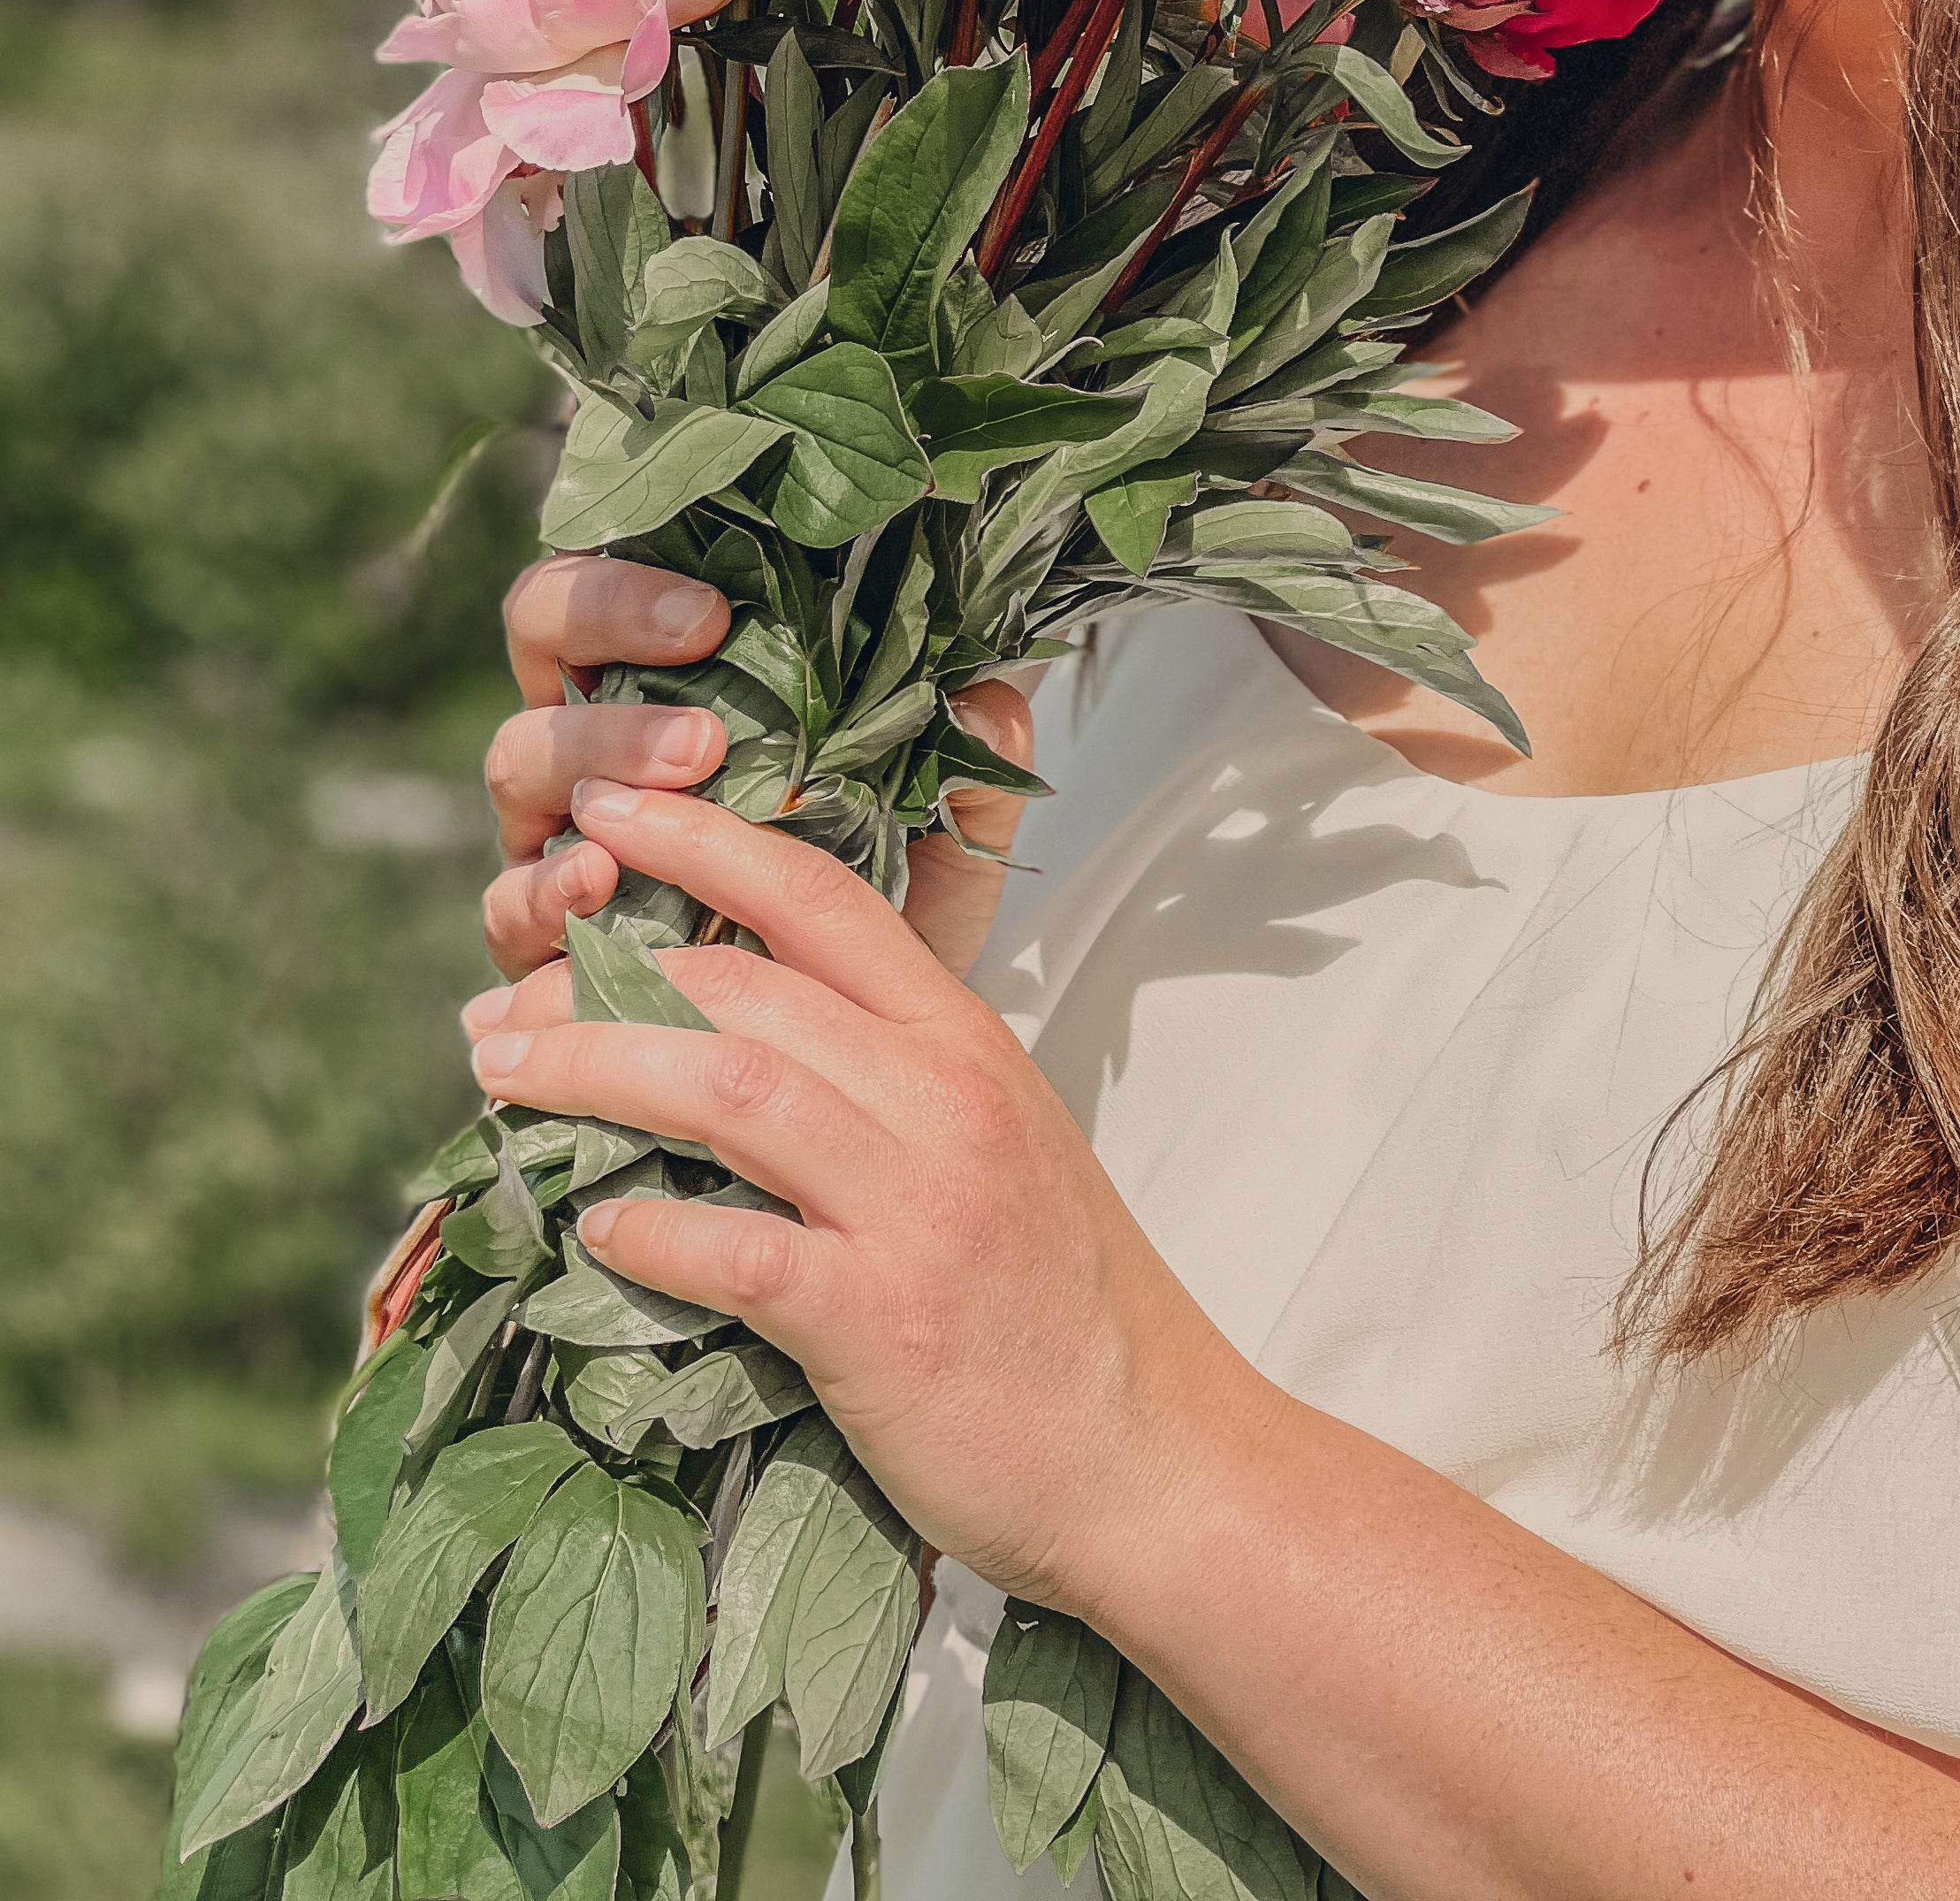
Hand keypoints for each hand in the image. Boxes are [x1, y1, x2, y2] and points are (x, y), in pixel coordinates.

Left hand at [462, 782, 1276, 1614]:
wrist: (1152, 1455)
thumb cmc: (1064, 1305)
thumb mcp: (997, 1143)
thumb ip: (892, 1076)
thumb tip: (749, 1038)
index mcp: (966, 1041)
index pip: (822, 898)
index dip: (703, 837)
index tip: (606, 807)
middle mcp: (940, 1098)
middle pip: (744, 987)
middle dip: (600, 981)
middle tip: (503, 1003)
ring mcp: (912, 1205)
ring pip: (724, 1089)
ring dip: (591, 1074)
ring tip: (503, 1075)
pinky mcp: (878, 1320)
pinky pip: (733, 1249)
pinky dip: (648, 1231)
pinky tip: (594, 1228)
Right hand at [487, 560, 1039, 981]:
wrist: (847, 1058)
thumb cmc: (877, 908)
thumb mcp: (941, 836)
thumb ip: (968, 764)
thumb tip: (996, 698)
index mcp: (683, 671)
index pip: (624, 569)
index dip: (636, 576)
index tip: (714, 612)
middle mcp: (607, 732)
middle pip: (543, 635)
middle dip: (610, 655)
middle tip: (701, 730)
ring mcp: (558, 826)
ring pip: (521, 758)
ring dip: (589, 762)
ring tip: (667, 791)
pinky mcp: (535, 937)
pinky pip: (505, 902)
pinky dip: (540, 891)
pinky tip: (593, 888)